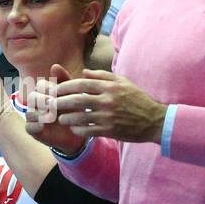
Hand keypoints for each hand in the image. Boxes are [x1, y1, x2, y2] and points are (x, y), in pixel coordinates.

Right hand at [26, 64, 85, 153]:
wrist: (77, 131)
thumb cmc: (74, 110)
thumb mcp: (73, 94)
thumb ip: (64, 80)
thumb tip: (54, 66)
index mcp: (45, 93)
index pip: (41, 85)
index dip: (49, 88)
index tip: (58, 93)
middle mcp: (37, 103)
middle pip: (32, 97)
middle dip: (43, 99)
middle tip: (53, 103)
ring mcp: (34, 117)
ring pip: (29, 111)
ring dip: (39, 113)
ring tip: (51, 115)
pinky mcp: (33, 130)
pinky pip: (29, 126)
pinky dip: (35, 125)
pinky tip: (43, 125)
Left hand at [50, 70, 167, 142]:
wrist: (154, 120)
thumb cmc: (137, 99)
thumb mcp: (123, 82)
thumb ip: (102, 76)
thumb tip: (83, 73)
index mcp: (109, 87)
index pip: (81, 84)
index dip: (65, 87)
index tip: (55, 89)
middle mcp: (107, 100)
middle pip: (77, 100)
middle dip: (60, 102)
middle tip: (50, 104)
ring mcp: (108, 116)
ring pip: (80, 117)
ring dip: (67, 117)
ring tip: (60, 117)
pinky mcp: (110, 130)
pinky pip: (88, 130)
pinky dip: (78, 129)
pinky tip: (74, 128)